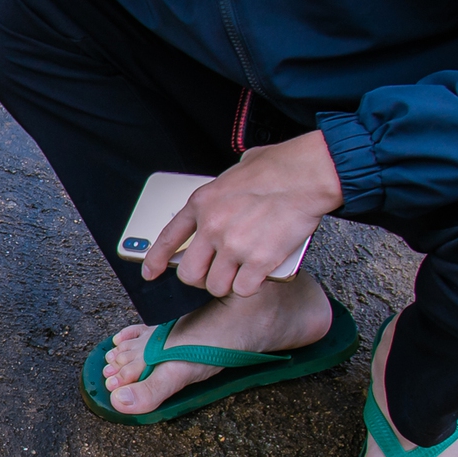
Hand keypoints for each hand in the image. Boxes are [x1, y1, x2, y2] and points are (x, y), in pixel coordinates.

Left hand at [145, 131, 344, 299]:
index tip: (151, 273)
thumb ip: (225, 189)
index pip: (167, 238)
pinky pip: (244, 289)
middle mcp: (212, 227)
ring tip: (241, 273)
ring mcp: (234, 246)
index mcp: (202, 203)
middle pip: (190, 273)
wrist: (307, 175)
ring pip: (217, 287)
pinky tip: (258, 276)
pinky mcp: (258, 261)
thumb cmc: (279, 167)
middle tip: (215, 273)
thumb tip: (229, 192)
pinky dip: (251, 287)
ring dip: (228, 284)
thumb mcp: (237, 170)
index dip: (155, 260)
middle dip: (201, 278)